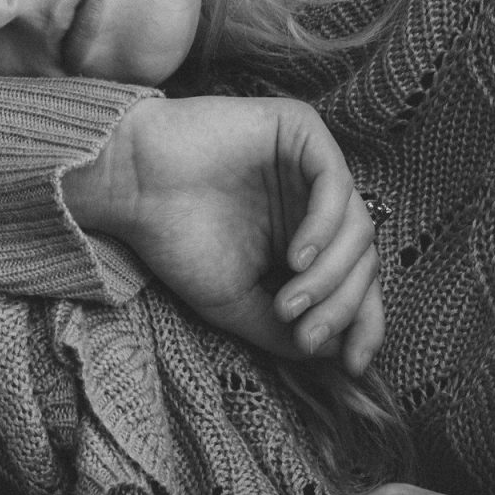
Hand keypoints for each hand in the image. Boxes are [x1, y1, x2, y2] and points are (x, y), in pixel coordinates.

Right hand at [61, 95, 382, 373]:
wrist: (131, 185)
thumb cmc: (176, 240)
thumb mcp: (235, 302)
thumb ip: (285, 329)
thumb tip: (340, 351)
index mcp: (303, 237)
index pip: (355, 280)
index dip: (363, 322)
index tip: (353, 365)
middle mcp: (315, 200)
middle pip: (363, 258)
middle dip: (342, 305)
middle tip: (305, 334)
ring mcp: (310, 164)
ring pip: (358, 226)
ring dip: (331, 275)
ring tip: (290, 302)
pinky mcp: (301, 129)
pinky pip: (336, 184)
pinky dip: (325, 228)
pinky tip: (295, 257)